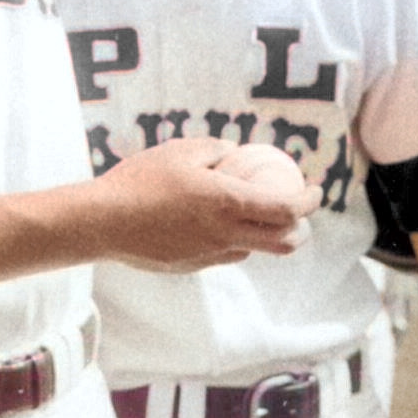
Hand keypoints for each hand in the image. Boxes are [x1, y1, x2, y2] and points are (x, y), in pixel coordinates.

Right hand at [95, 137, 318, 265]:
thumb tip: (236, 153)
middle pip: (284, 242)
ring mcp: (209, 255)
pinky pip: (225, 255)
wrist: (103, 221)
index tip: (314, 189)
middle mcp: (226, 235)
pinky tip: (215, 223)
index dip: (308, 200)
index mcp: (228, 203)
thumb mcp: (184, 150)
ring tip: (255, 214)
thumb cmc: (141, 180)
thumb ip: (218, 150)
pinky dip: (234, 240)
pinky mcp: (191, 266)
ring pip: (254, 251)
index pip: (287, 209)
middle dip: (299, 227)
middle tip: (296, 209)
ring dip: (265, 235)